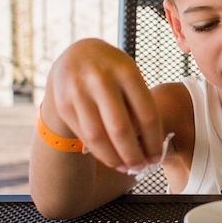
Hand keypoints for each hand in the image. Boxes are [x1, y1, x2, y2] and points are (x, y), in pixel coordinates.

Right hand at [44, 38, 164, 171]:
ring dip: (114, 158)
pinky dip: (100, 152)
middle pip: (121, 128)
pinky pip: (84, 136)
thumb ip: (139, 105)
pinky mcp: (64, 104)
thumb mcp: (130, 76)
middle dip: (133, 154)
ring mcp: (79, 91)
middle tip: (142, 168)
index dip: (153, 141)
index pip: (146, 114)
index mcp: (126, 71)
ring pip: (98, 136)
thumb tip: (148, 147)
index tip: (157, 157)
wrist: (77, 54)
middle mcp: (101, 79)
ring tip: (127, 168)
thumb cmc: (114, 71)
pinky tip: (111, 159)